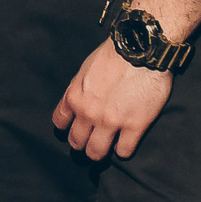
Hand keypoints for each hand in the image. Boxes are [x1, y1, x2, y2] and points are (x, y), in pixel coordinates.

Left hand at [52, 38, 173, 160]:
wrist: (140, 49)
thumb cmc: (113, 54)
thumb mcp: (85, 69)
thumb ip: (79, 90)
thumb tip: (78, 102)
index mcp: (74, 96)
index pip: (60, 122)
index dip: (68, 128)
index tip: (75, 128)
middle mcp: (88, 112)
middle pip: (77, 142)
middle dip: (83, 143)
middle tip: (92, 141)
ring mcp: (111, 122)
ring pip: (96, 152)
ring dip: (100, 152)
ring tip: (107, 147)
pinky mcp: (134, 126)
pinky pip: (124, 152)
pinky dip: (123, 150)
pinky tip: (126, 142)